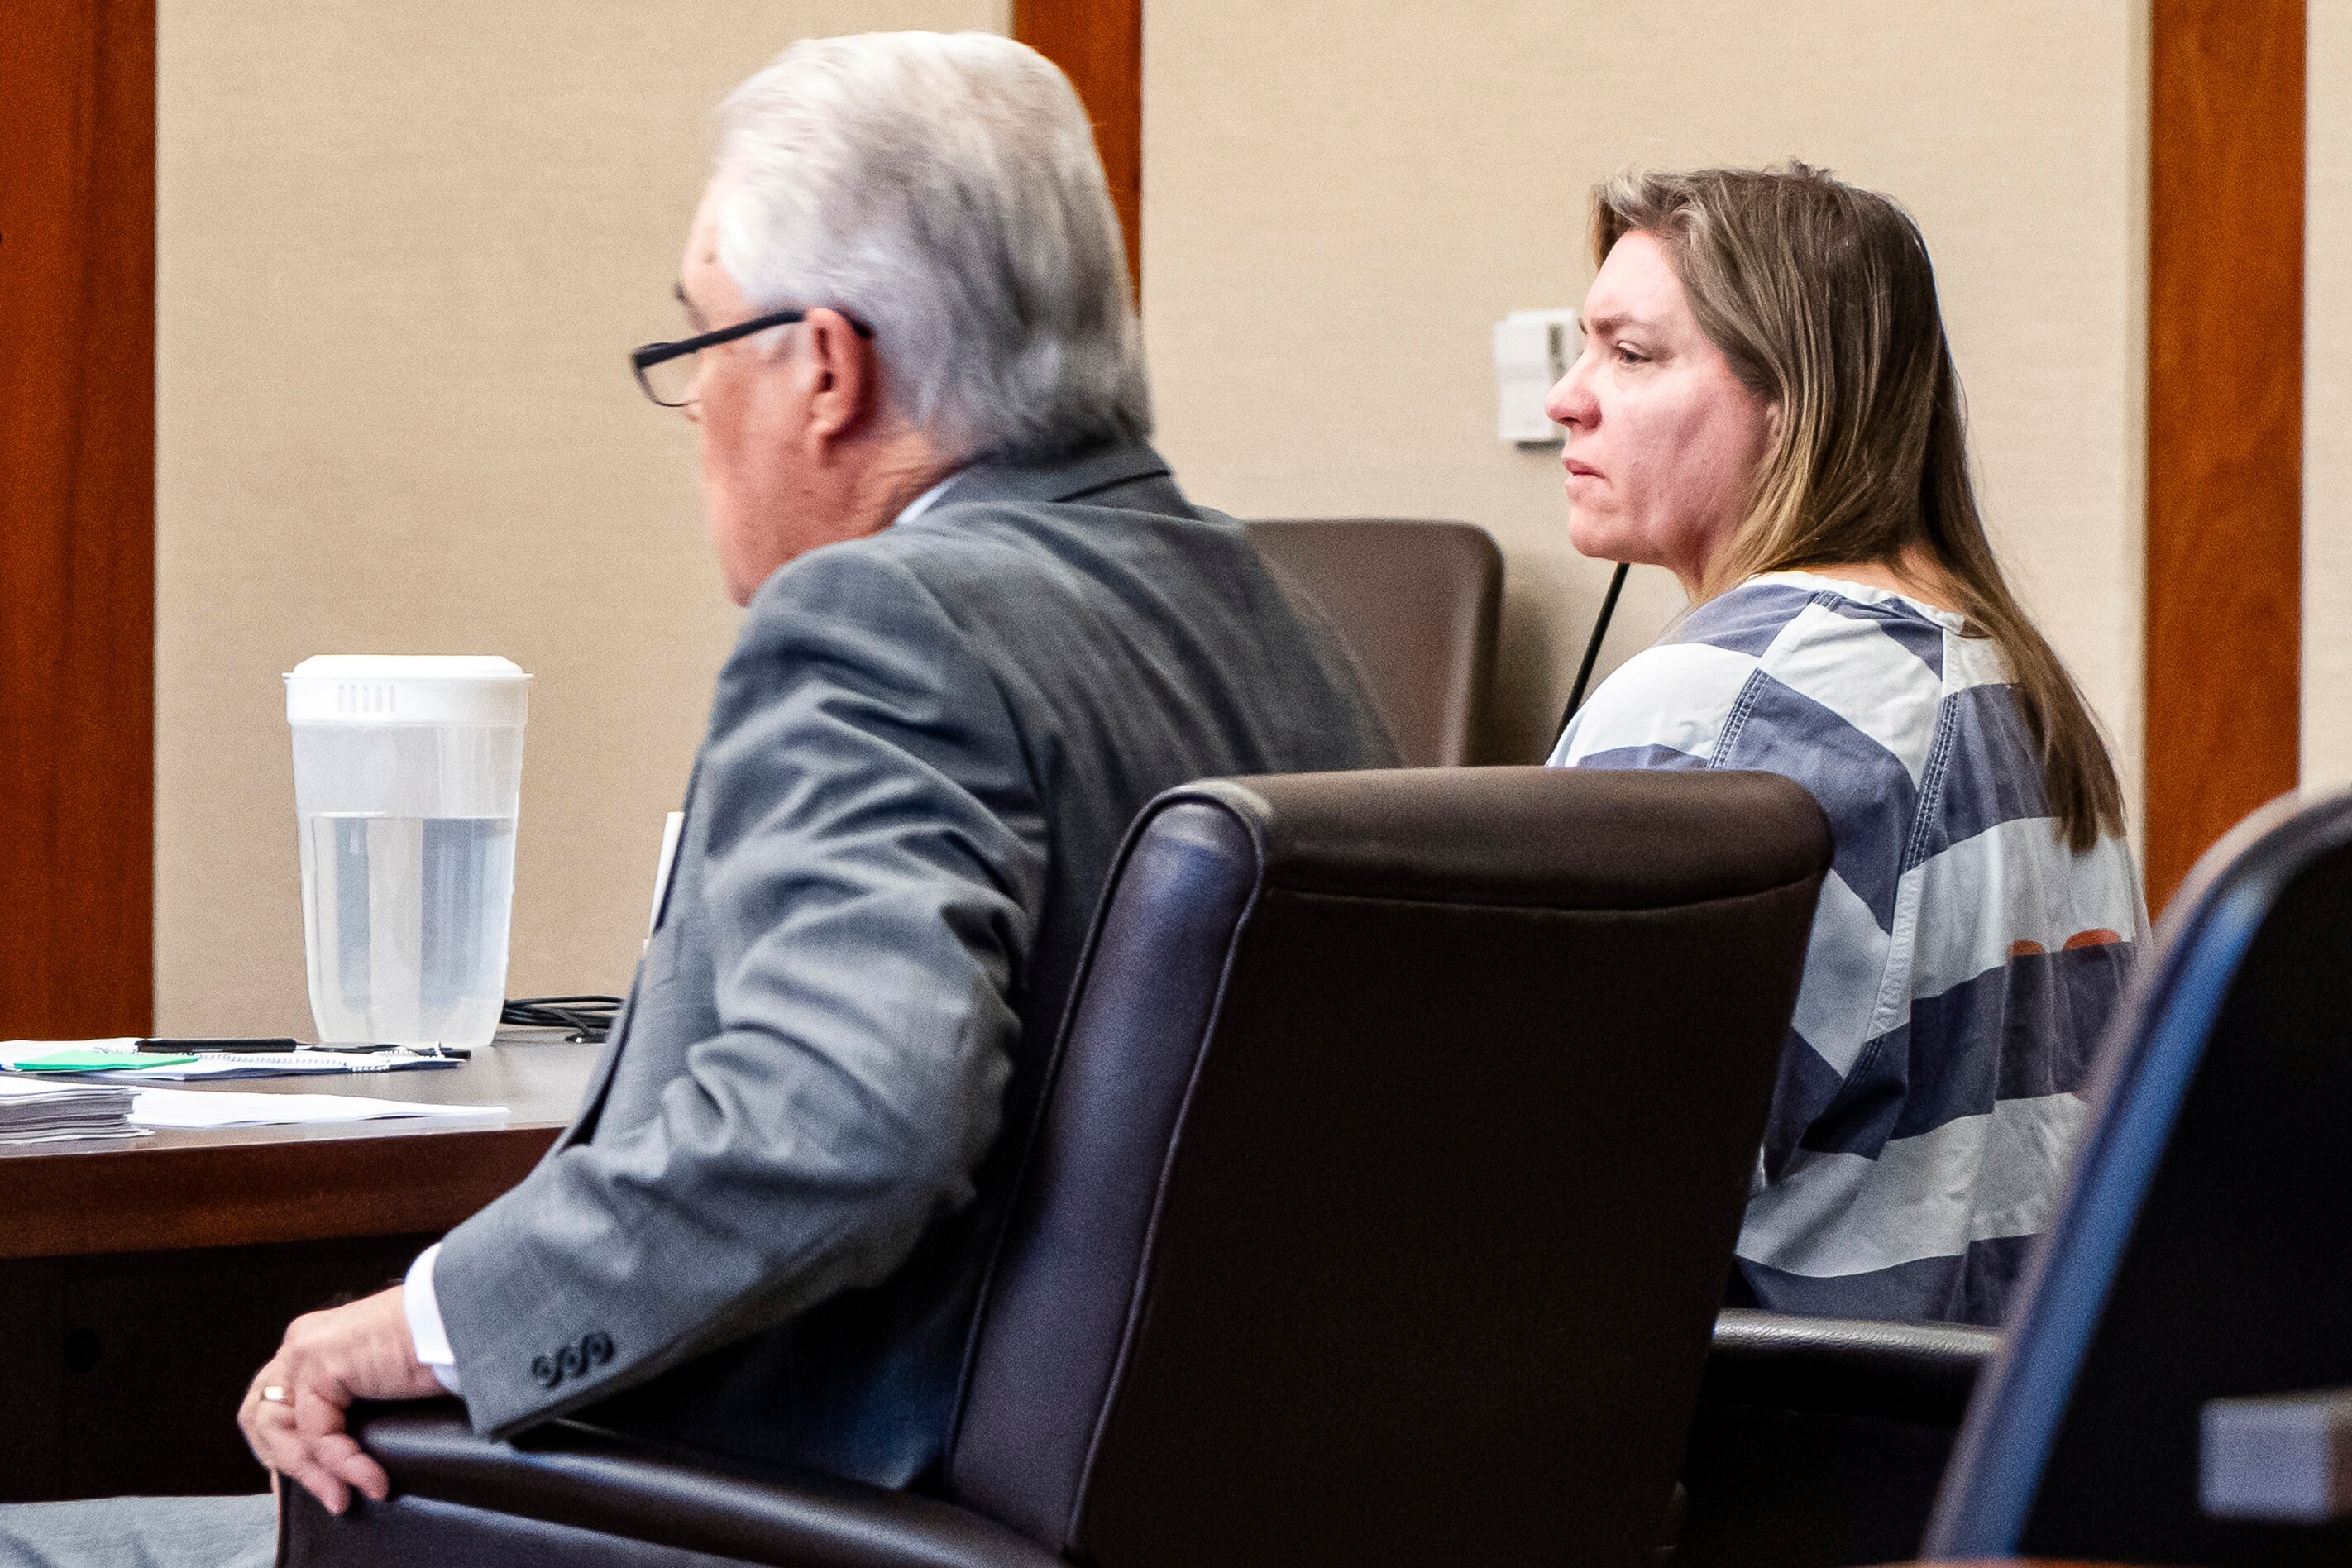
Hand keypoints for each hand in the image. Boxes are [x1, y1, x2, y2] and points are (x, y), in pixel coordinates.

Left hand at [238, 1286, 447, 1513]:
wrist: (458, 1322)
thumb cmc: (436, 1349)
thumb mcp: (376, 1382)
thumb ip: (348, 1406)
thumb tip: (334, 1461)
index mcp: (315, 1342)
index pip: (273, 1403)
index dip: (282, 1450)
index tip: (311, 1486)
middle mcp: (302, 1343)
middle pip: (261, 1416)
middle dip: (285, 1463)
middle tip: (321, 1495)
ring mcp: (304, 1351)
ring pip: (280, 1430)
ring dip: (313, 1473)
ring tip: (344, 1498)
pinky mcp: (319, 1365)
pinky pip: (319, 1435)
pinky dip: (344, 1465)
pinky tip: (373, 1481)